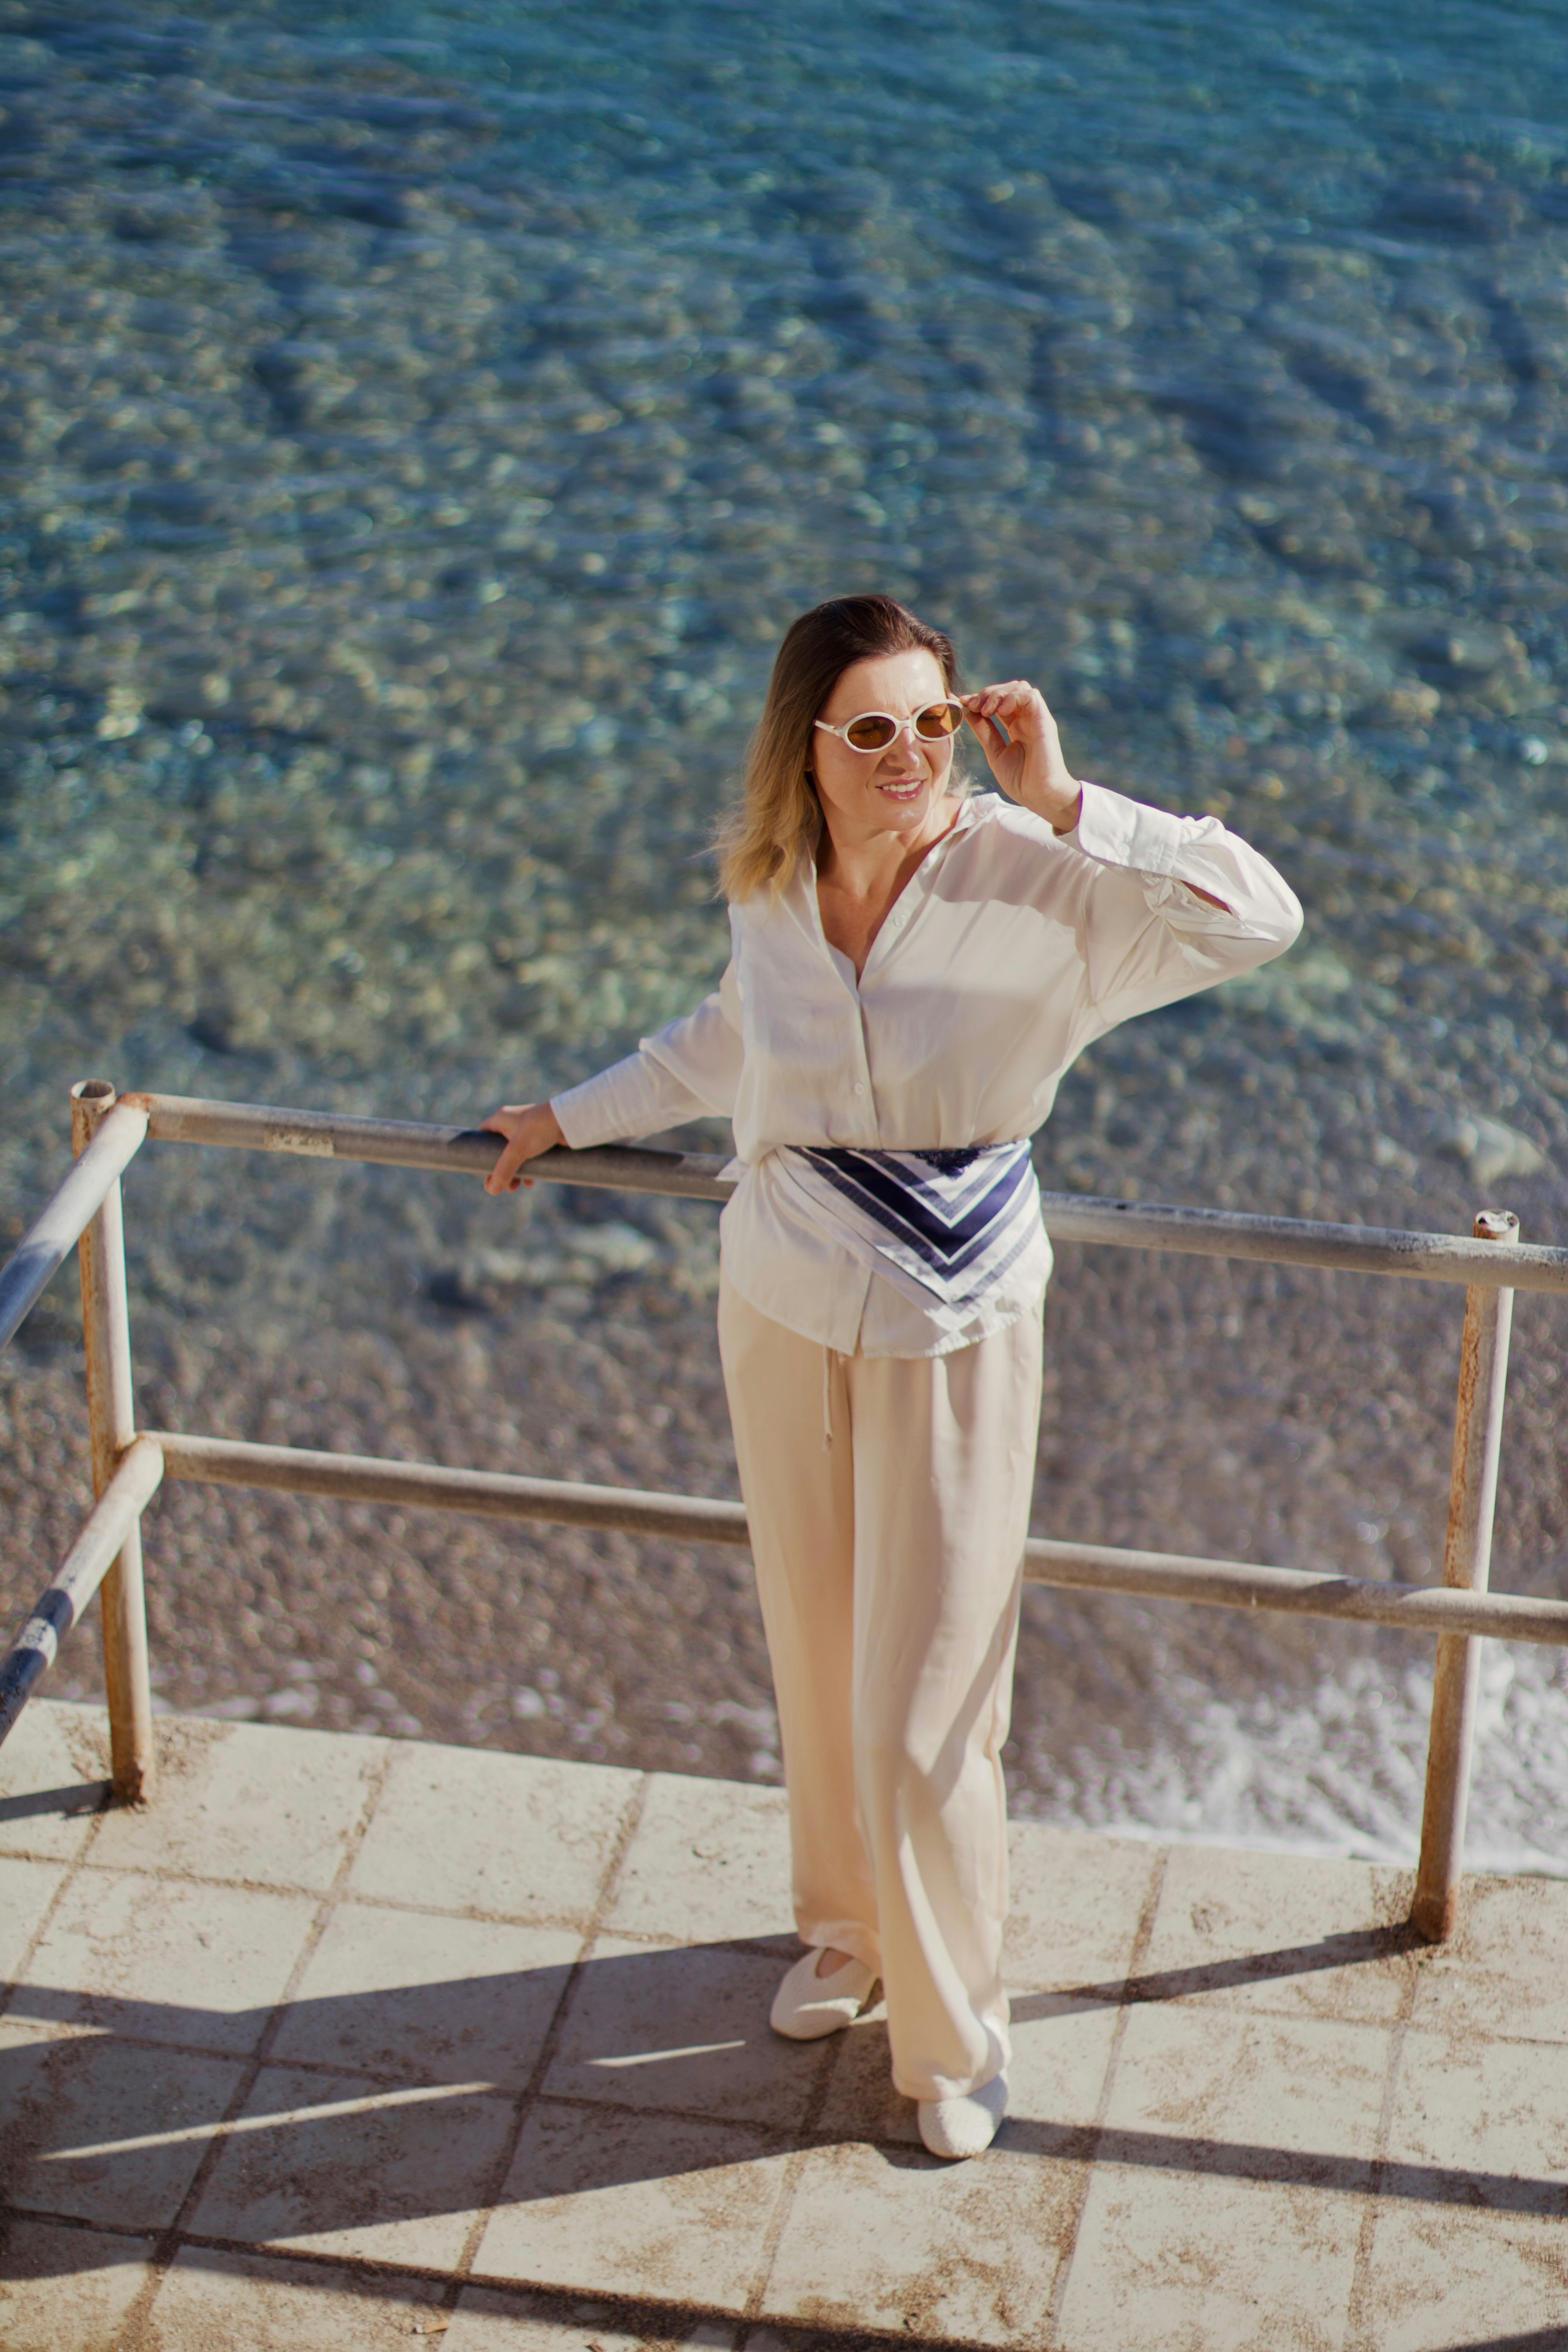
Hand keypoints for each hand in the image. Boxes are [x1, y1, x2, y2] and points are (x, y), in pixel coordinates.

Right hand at [481, 1100, 564, 1194]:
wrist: (571, 1120)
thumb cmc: (540, 1128)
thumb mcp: (517, 1151)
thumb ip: (503, 1170)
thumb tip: (491, 1190)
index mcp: (502, 1119)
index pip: (483, 1133)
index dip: (480, 1149)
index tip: (481, 1167)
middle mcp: (514, 1123)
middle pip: (501, 1149)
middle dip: (500, 1168)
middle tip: (500, 1185)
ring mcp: (530, 1131)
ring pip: (517, 1155)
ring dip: (515, 1172)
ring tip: (515, 1188)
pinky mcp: (544, 1139)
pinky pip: (532, 1156)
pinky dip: (530, 1169)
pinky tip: (531, 1182)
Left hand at [962, 681, 1082, 831]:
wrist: (1040, 796)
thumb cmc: (1021, 780)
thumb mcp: (994, 753)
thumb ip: (984, 732)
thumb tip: (968, 711)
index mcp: (1016, 726)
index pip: (998, 701)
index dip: (979, 698)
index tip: (961, 701)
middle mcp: (1026, 719)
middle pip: (1008, 689)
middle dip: (987, 693)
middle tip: (973, 706)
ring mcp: (1036, 719)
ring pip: (1019, 687)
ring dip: (998, 693)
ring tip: (986, 710)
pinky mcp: (1044, 721)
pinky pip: (1031, 696)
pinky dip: (1013, 698)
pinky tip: (1000, 711)